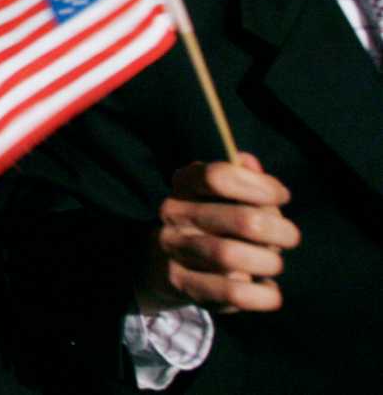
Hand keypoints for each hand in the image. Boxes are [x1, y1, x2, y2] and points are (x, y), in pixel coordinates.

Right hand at [146, 153, 299, 311]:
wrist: (166, 261)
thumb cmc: (211, 220)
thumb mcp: (224, 194)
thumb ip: (242, 177)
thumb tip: (249, 162)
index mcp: (185, 183)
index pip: (218, 177)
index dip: (259, 187)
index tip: (281, 197)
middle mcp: (174, 212)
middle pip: (241, 220)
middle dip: (279, 230)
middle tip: (290, 237)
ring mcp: (175, 248)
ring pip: (231, 256)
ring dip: (268, 262)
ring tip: (274, 264)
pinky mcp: (181, 282)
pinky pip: (230, 292)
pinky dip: (260, 294)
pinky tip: (269, 291)